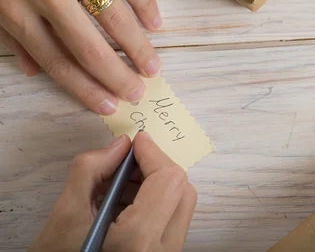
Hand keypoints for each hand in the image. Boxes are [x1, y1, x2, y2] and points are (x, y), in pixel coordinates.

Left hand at [0, 0, 162, 113]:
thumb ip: (12, 34)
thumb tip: (36, 71)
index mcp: (14, 6)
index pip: (57, 60)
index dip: (86, 87)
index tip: (108, 104)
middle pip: (89, 45)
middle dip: (117, 75)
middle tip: (138, 92)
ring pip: (114, 15)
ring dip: (137, 45)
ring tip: (152, 65)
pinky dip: (144, 2)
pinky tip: (155, 23)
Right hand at [29, 132, 196, 251]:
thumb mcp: (65, 216)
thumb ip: (91, 171)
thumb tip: (120, 145)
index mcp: (139, 239)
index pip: (168, 180)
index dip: (153, 153)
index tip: (137, 141)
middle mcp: (163, 250)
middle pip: (182, 190)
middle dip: (158, 168)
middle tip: (130, 161)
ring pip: (181, 205)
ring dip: (157, 184)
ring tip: (122, 182)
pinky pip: (173, 220)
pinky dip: (157, 202)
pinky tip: (127, 202)